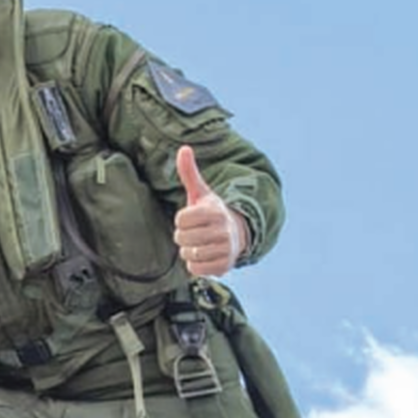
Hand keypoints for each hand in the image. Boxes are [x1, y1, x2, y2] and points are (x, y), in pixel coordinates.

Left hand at [173, 145, 249, 276]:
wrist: (237, 235)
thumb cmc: (211, 213)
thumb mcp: (201, 193)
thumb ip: (190, 173)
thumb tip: (183, 148)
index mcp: (215, 211)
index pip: (181, 219)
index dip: (182, 220)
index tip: (192, 218)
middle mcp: (223, 230)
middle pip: (182, 238)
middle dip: (184, 236)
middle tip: (196, 232)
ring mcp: (226, 248)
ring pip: (188, 254)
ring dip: (189, 251)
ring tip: (200, 244)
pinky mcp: (225, 266)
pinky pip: (195, 269)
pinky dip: (195, 265)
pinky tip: (204, 256)